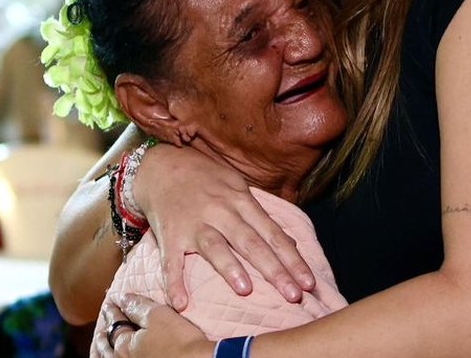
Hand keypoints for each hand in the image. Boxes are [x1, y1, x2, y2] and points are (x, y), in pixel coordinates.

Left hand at [96, 292, 209, 357]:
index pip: (115, 322)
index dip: (113, 311)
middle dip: (104, 333)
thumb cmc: (180, 341)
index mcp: (125, 345)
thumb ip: (138, 306)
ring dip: (103, 352)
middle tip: (102, 325)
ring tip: (102, 347)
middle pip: (107, 346)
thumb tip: (123, 298)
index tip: (110, 303)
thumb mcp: (158, 316)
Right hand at [138, 143, 314, 309]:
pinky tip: (181, 303)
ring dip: (230, 268)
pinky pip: (171, 262)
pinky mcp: (169, 236)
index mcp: (241, 201)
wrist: (161, 166)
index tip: (308, 282)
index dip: (292, 258)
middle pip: (250, 242)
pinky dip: (174, 282)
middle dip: (274, 270)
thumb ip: (261, 216)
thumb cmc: (206, 179)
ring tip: (246, 291)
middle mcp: (220, 212)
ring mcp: (194, 224)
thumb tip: (289, 243)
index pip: (272, 233)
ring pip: (215, 247)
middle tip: (293, 295)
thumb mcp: (237, 187)